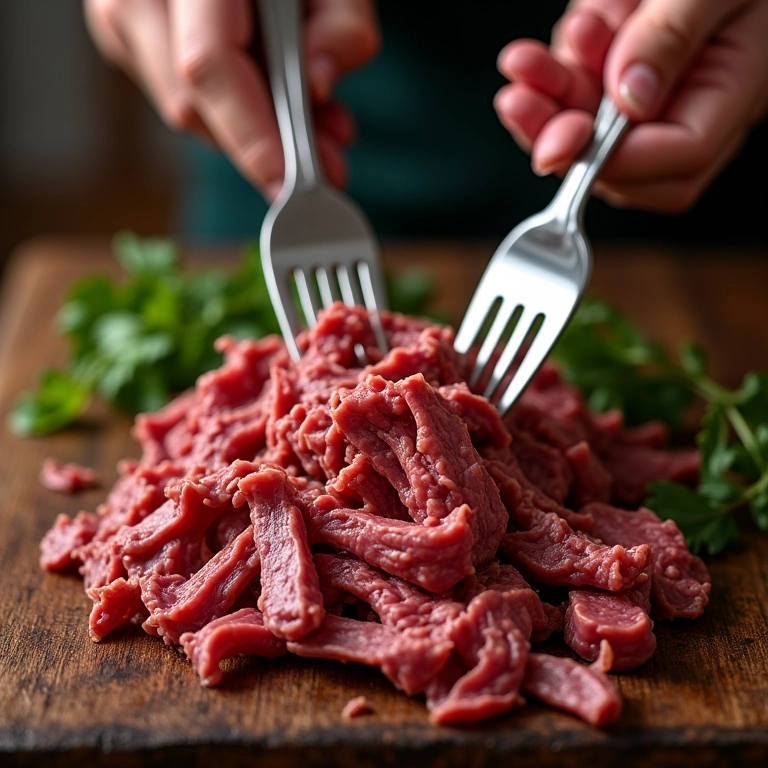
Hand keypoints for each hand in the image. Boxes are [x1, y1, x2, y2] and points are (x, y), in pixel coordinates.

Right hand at [84, 0, 379, 198]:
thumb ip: (340, 22)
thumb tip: (320, 84)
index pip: (207, 67)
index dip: (250, 135)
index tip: (286, 182)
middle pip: (192, 106)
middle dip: (263, 145)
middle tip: (328, 157)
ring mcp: (124, 15)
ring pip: (186, 112)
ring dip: (253, 131)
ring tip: (315, 116)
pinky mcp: (129, 37)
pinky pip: (182, 100)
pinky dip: (233, 112)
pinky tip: (273, 94)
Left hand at [494, 0, 767, 211]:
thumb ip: (674, 35)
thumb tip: (630, 99)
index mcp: (735, 90)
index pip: (684, 155)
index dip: (621, 157)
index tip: (575, 133)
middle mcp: (691, 103)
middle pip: (626, 164)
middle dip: (565, 141)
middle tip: (522, 109)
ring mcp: (650, 93)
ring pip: (589, 133)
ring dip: (545, 106)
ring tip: (522, 65)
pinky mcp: (617, 71)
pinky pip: (575, 94)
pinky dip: (548, 78)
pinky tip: (531, 57)